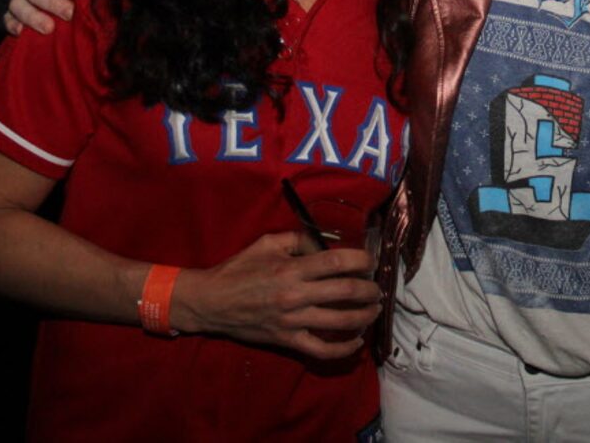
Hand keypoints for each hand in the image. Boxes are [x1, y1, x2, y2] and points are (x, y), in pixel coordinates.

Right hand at [170, 231, 381, 359]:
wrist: (211, 302)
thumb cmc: (239, 269)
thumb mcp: (267, 243)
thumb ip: (298, 240)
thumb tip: (325, 243)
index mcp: (291, 268)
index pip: (336, 261)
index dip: (361, 259)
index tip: (371, 260)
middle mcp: (296, 295)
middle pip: (346, 291)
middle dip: (370, 289)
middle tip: (379, 288)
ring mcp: (293, 321)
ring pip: (340, 321)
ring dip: (365, 316)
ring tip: (374, 310)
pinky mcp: (287, 340)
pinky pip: (321, 349)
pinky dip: (343, 348)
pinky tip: (357, 342)